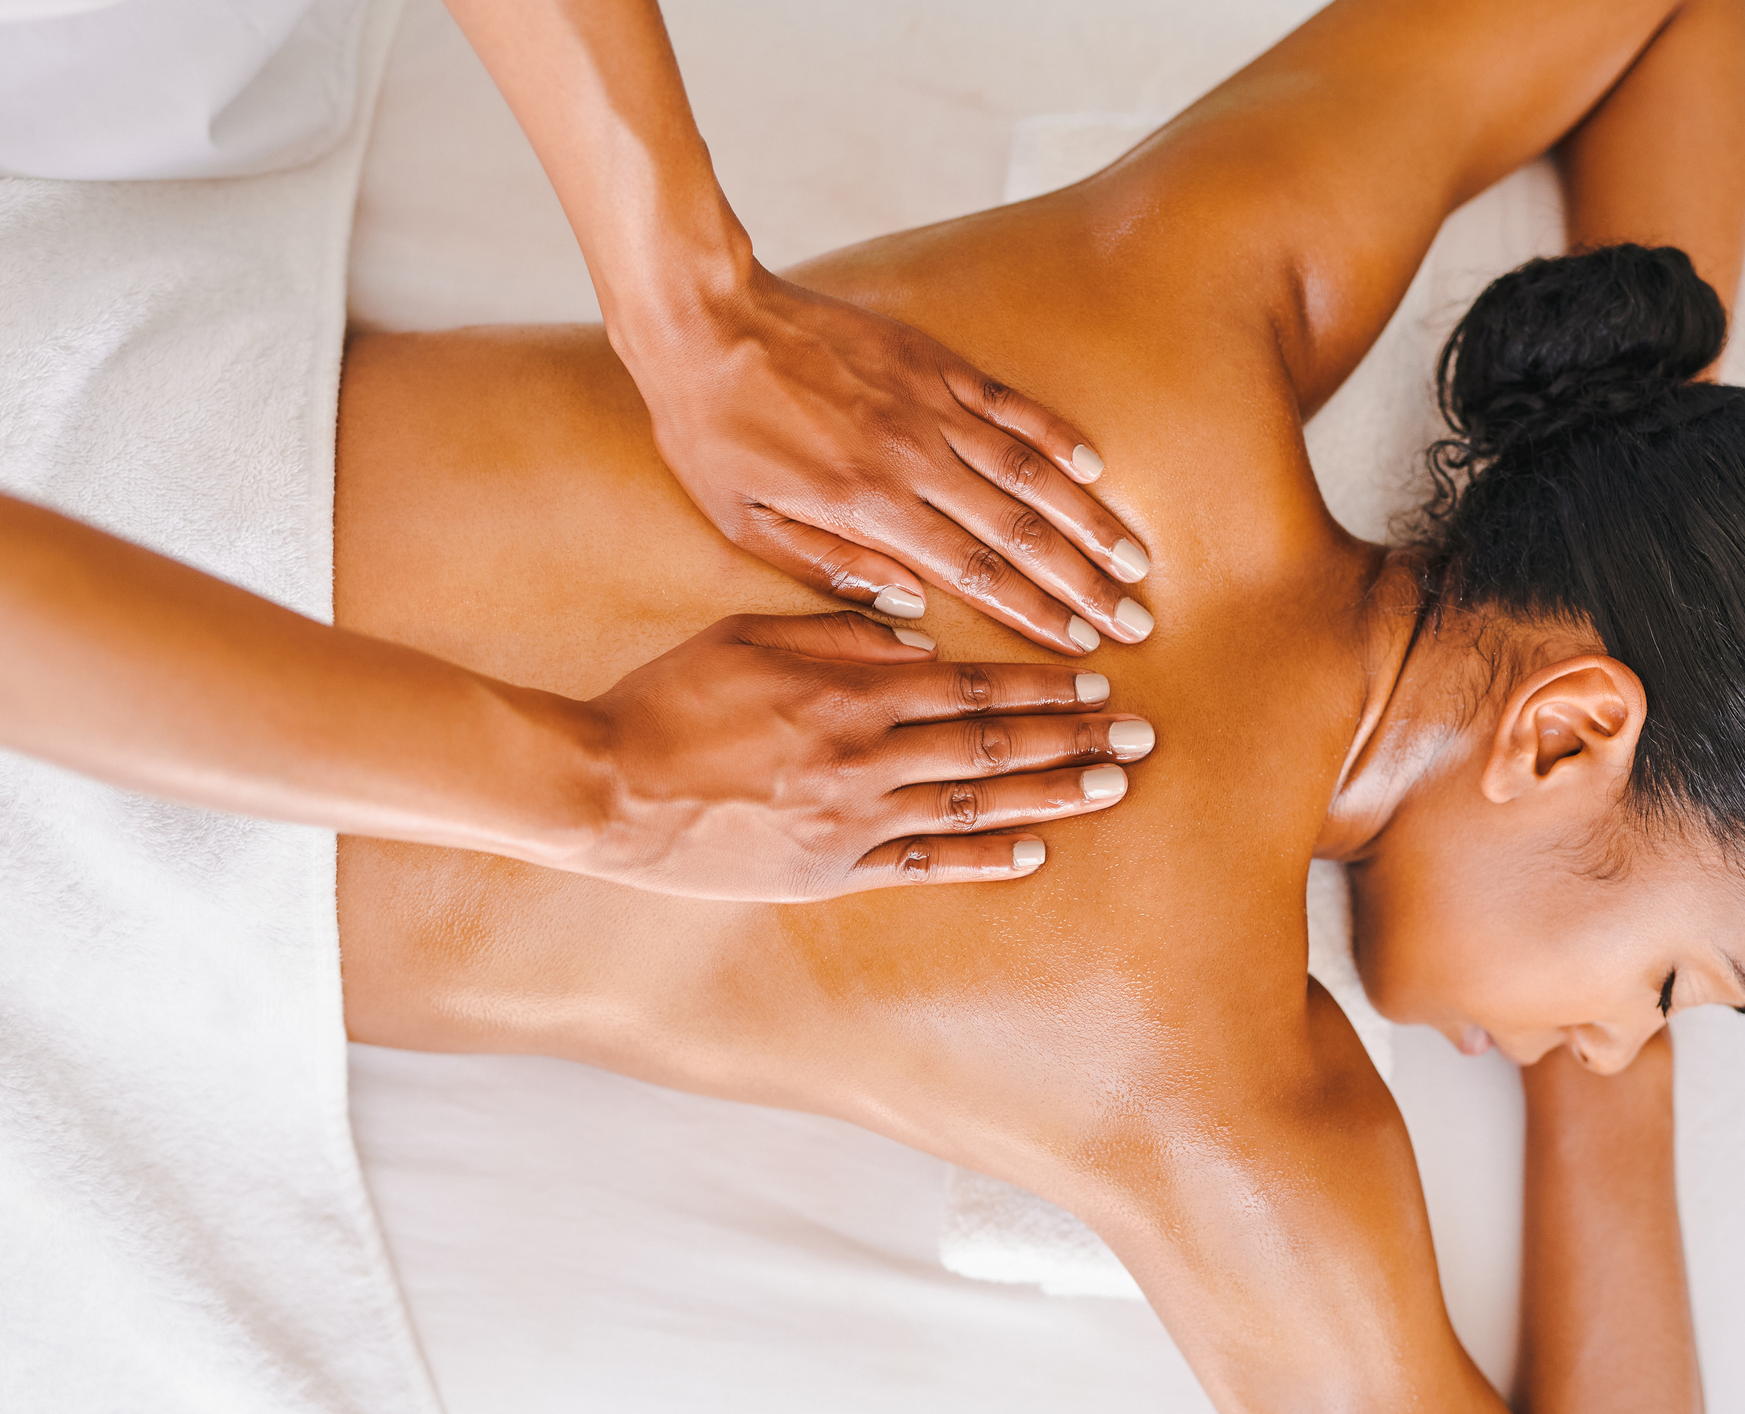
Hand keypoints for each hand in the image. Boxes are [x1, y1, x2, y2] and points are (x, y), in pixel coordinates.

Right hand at [558, 611, 1155, 899]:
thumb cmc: (668, 701)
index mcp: (846, 691)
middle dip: (1072, 736)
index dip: (1039, 682)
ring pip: (974, 805)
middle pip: (990, 743)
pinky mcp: (829, 873)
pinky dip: (982, 860)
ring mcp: (851, 821)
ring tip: (1112, 785)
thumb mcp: (747, 635)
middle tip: (1139, 734)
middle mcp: (864, 757)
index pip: (967, 685)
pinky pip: (923, 867)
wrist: (605, 790)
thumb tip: (913, 636)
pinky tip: (1033, 852)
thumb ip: (835, 632)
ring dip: (1050, 793)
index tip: (1095, 679)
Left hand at [625, 268, 1155, 655]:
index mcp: (868, 507)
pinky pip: (1010, 405)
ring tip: (1136, 558)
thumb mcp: (748, 524)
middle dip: (1084, 581)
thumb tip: (912, 607)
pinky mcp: (932, 361)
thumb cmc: (713, 433)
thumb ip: (832, 570)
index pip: (975, 572)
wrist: (706, 321)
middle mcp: (914, 457)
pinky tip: (1093, 469)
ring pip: (1032, 470)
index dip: (1036, 612)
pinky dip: (1056, 437)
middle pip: (1021, 531)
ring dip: (1089, 519)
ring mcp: (930, 404)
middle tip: (1134, 618)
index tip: (1081, 643)